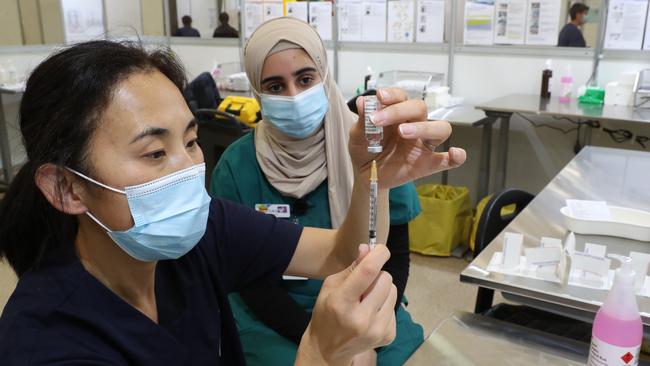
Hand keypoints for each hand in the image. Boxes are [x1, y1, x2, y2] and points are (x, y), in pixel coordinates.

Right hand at [296, 244, 396, 364]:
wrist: (328, 349)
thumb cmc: (327, 312)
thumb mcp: (331, 287)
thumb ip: (352, 268)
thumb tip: (368, 249)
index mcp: (342, 302)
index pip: (368, 272)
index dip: (378, 255)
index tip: (381, 249)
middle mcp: (361, 318)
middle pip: (385, 279)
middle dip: (377, 275)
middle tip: (365, 284)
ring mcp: (377, 330)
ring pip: (393, 291)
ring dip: (382, 290)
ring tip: (367, 300)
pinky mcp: (388, 336)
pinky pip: (395, 307)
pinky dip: (385, 305)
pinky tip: (371, 314)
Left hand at [350, 88, 466, 187]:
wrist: (365, 175)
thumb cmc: (365, 149)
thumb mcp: (358, 135)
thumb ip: (363, 120)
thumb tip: (362, 102)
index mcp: (398, 114)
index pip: (402, 97)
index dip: (393, 95)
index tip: (379, 97)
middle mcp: (414, 124)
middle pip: (420, 108)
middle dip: (399, 110)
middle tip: (379, 121)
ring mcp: (423, 144)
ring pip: (440, 128)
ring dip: (424, 127)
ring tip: (403, 132)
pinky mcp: (428, 163)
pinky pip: (448, 160)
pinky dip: (456, 157)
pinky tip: (455, 154)